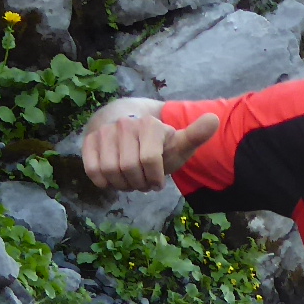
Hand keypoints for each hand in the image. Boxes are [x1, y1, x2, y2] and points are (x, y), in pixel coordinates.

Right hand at [82, 110, 219, 191]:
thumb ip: (195, 135)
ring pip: (110, 172)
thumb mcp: (178, 142)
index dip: (154, 179)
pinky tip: (112, 179)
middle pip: (129, 169)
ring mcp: (105, 132)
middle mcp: (125, 124)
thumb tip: (214, 119)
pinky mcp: (89, 141)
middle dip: (138, 183)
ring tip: (130, 179)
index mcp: (150, 125)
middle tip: (142, 181)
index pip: (150, 160)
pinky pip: (93, 170)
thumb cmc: (156, 143)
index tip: (158, 181)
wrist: (128, 127)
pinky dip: (103, 182)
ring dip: (122, 184)